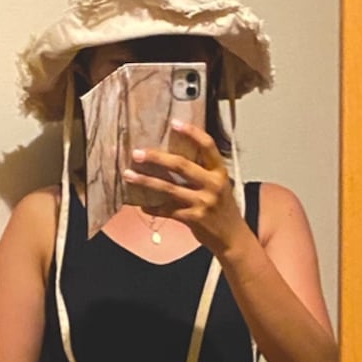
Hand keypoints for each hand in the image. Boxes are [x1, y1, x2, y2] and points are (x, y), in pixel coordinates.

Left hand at [123, 120, 249, 256]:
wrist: (232, 238)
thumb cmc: (223, 210)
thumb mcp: (220, 186)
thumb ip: (204, 172)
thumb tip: (176, 160)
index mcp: (220, 172)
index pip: (208, 146)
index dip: (191, 133)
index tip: (174, 123)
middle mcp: (212, 185)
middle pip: (181, 165)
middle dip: (156, 158)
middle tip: (137, 153)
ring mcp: (202, 202)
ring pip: (169, 188)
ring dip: (146, 181)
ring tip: (129, 175)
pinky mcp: (193, 219)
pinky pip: (167, 210)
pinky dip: (153, 208)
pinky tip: (141, 205)